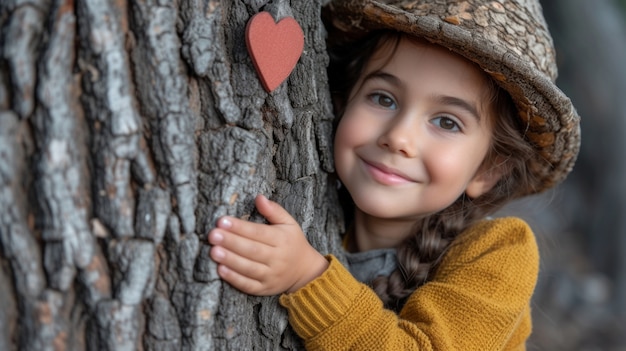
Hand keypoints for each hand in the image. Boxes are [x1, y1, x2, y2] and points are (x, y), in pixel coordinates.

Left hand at [208, 194, 328, 294]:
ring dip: (230, 260)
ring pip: (249, 268)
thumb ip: (274, 210)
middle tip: (213, 235)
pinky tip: (221, 270)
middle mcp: (277, 258)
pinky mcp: (264, 289)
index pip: (258, 232)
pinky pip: (248, 285)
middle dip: (231, 242)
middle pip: (252, 250)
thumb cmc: (292, 243)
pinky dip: (234, 279)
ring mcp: (271, 275)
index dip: (240, 227)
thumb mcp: (289, 223)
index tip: (222, 221)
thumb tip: (259, 197)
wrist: (305, 271)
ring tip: (213, 251)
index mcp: (282, 239)